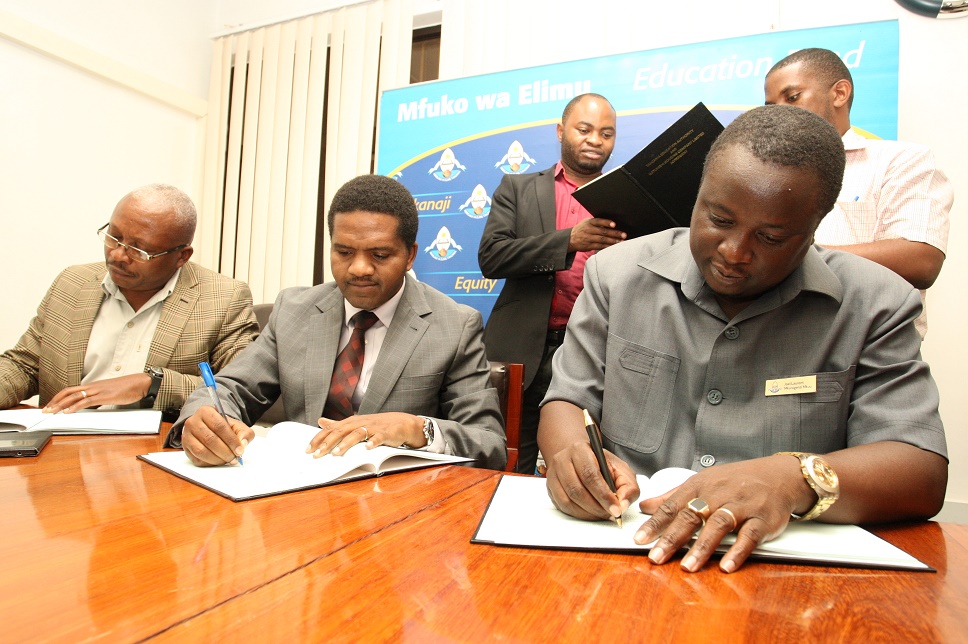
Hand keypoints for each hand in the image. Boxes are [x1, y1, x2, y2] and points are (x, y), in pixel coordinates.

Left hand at [43, 373, 153, 412]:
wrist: (140, 383)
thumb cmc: (128, 388)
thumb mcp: (109, 394)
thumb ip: (99, 399)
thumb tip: (91, 406)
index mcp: (93, 386)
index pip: (71, 390)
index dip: (58, 397)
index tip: (51, 405)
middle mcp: (92, 386)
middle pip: (68, 392)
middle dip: (55, 401)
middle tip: (45, 410)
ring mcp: (97, 390)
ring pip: (74, 396)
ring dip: (61, 404)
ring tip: (52, 412)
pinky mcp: (104, 396)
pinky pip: (86, 401)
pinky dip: (75, 407)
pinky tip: (68, 412)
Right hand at [181, 405, 254, 465]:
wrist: (209, 428)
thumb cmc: (223, 427)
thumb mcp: (236, 425)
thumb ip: (244, 433)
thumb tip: (243, 444)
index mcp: (206, 411)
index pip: (219, 426)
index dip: (231, 440)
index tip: (240, 450)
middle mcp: (193, 422)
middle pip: (210, 439)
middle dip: (225, 452)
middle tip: (234, 458)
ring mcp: (186, 435)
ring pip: (201, 451)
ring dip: (217, 459)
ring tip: (227, 460)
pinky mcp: (185, 448)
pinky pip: (197, 459)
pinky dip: (209, 463)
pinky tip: (218, 461)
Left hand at [307, 412, 426, 456]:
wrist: (401, 423)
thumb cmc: (376, 425)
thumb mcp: (355, 424)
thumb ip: (337, 424)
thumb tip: (320, 421)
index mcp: (350, 422)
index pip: (331, 430)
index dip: (319, 439)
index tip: (308, 450)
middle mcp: (359, 423)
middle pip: (341, 432)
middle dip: (328, 443)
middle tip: (317, 454)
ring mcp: (373, 428)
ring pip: (357, 434)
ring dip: (346, 444)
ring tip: (336, 454)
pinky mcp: (386, 433)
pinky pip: (379, 437)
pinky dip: (373, 442)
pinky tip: (368, 448)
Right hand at [545, 439, 638, 521]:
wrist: (580, 458)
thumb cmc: (602, 465)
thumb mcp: (620, 469)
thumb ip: (628, 486)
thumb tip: (623, 504)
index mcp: (580, 449)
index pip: (590, 474)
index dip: (603, 495)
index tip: (616, 509)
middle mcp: (562, 460)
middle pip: (577, 489)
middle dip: (597, 507)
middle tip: (610, 514)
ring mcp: (553, 474)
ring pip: (568, 500)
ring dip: (588, 513)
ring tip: (602, 514)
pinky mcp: (550, 487)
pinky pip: (563, 506)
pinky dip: (579, 514)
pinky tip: (590, 513)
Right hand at [568, 218, 626, 251]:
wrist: (570, 239)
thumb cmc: (582, 229)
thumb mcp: (586, 222)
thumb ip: (596, 222)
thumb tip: (610, 223)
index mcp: (589, 222)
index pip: (598, 221)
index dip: (606, 223)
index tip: (614, 224)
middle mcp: (589, 230)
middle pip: (603, 232)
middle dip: (614, 233)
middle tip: (623, 235)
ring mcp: (589, 238)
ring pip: (603, 240)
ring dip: (613, 241)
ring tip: (621, 241)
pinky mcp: (589, 246)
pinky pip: (600, 246)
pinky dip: (607, 246)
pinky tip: (613, 246)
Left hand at [634, 455, 812, 572]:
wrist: (779, 476)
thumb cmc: (737, 481)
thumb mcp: (702, 482)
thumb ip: (672, 496)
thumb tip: (645, 506)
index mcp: (700, 486)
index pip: (673, 505)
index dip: (655, 523)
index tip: (639, 539)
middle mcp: (718, 494)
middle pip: (691, 515)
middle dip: (672, 538)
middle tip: (656, 557)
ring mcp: (741, 506)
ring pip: (718, 525)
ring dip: (701, 547)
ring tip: (688, 567)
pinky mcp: (762, 518)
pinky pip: (749, 535)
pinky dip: (738, 551)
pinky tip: (726, 566)